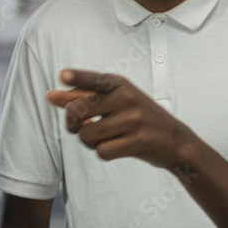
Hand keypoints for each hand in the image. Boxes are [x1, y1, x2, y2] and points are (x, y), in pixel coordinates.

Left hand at [46, 69, 197, 169]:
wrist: (176, 141)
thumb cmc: (140, 119)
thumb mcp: (116, 101)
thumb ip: (83, 97)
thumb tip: (51, 96)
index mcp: (120, 84)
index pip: (94, 79)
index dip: (77, 77)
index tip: (63, 75)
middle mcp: (127, 98)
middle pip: (78, 112)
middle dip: (74, 124)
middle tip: (84, 127)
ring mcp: (134, 119)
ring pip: (87, 135)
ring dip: (91, 142)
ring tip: (108, 138)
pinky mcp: (138, 141)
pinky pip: (102, 152)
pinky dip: (105, 153)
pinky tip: (118, 147)